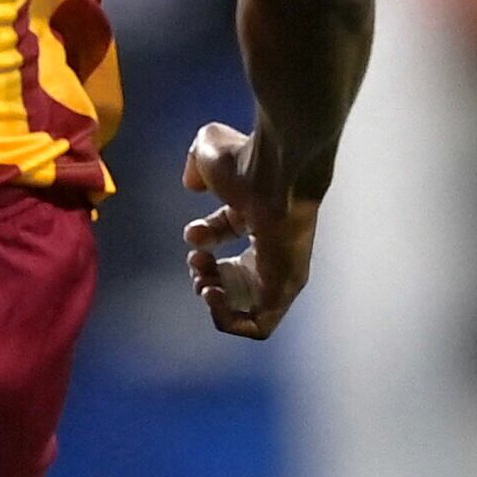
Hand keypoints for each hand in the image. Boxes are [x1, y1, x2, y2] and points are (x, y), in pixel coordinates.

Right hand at [183, 121, 321, 339]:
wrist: (276, 175)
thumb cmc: (247, 164)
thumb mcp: (208, 150)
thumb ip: (195, 163)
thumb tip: (192, 184)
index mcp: (259, 214)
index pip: (229, 234)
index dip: (203, 239)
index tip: (193, 235)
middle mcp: (273, 246)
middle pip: (237, 275)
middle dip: (206, 276)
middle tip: (197, 264)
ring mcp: (282, 273)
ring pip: (247, 307)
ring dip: (215, 302)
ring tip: (205, 285)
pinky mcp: (284, 292)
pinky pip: (258, 327)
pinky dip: (228, 320)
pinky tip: (213, 298)